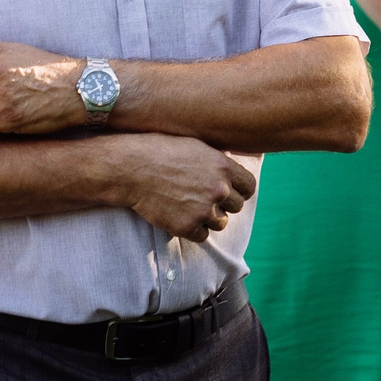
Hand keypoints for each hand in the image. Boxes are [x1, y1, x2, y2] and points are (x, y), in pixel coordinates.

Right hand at [108, 133, 257, 240]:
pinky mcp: (188, 226)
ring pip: (221, 223)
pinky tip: (178, 215)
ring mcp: (204, 209)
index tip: (229, 191)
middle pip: (237, 207)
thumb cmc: (159, 150)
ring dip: (208, 218)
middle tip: (202, 198)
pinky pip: (202, 236)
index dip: (239, 190)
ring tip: (188, 205)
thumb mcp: (195, 145)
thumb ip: (218, 159)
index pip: (249, 187)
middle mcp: (219, 189)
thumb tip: (233, 168)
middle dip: (223, 204)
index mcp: (223, 166)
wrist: (131, 168)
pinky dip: (192, 229)